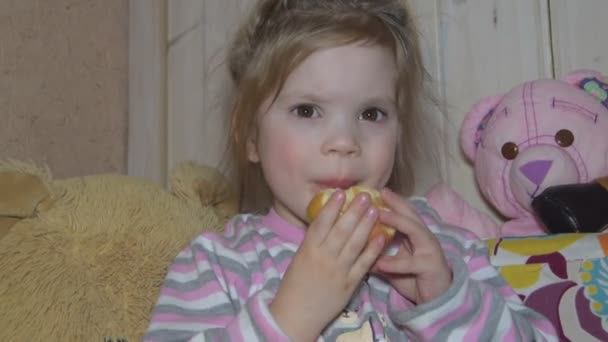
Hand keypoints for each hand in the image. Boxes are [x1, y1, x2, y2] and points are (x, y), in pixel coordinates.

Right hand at [269, 190, 385, 340]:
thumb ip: (314, 242)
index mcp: (308, 249)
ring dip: (366, 225)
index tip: (341, 193)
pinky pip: (364, 264)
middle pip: (342, 230)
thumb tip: (328, 222)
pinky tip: (382, 236)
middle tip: (366, 195)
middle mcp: (324, 257)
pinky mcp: (350, 284)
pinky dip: (374, 249)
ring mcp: (338, 270)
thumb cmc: (295, 284)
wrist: (297, 314)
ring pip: (355, 243)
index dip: (332, 207)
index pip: (321, 223)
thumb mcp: (300, 258)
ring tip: (375, 209)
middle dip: (355, 211)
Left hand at [371, 189, 451, 304]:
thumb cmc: (414, 279)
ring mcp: (430, 250)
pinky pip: (412, 263)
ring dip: (397, 221)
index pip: (404, 213)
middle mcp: (424, 238)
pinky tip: (380, 263)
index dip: (392, 201)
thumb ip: (376, 255)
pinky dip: (395, 262)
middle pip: (411, 215)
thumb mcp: (391, 265)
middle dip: (396, 202)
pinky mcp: (432, 266)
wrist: (435, 300)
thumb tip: (354, 248)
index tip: (375, 191)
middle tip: (381, 193)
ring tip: (380, 215)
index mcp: (415, 235)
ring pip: (415, 230)